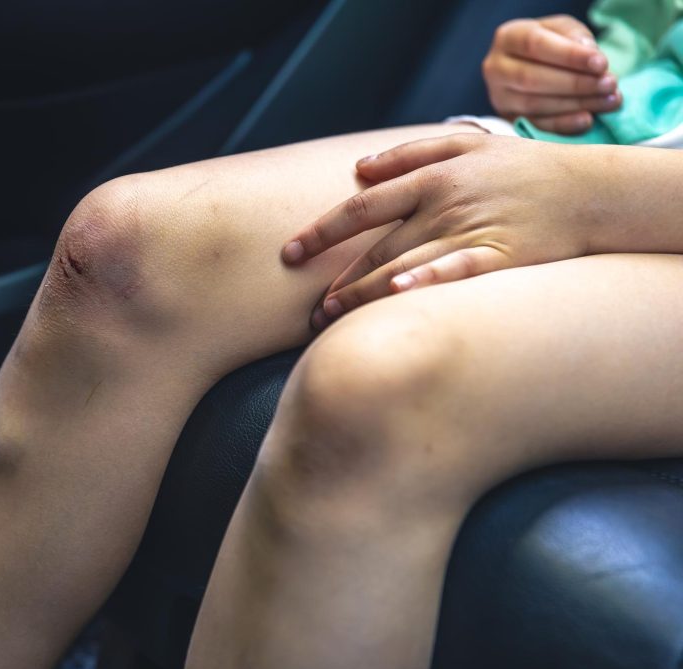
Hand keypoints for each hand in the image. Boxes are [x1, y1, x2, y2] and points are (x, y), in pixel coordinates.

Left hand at [281, 134, 610, 328]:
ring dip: (363, 294)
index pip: (361, 207)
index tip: (289, 253)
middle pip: (376, 248)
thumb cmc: (519, 167)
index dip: (321, 231)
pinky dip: (424, 282)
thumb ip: (408, 152)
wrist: (588, 190)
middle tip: (311, 307)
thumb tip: (357, 169)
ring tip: (330, 318)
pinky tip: (395, 296)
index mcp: (431, 178)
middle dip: (338, 280)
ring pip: (403, 266)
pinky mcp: (500, 258)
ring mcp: (471, 232)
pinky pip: (454, 273)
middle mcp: (444, 205)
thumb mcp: (466, 142)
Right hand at [483, 14, 620, 133]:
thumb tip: (592, 59)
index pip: (535, 45)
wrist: (530, 64)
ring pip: (534, 104)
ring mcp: (499, 97)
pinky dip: (563, 125)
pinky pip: (535, 125)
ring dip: (575, 104)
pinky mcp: (508, 119)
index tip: (602, 64)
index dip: (569, 56)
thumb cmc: (551, 43)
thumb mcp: (563, 30)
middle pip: (531, 78)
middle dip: (575, 83)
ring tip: (609, 101)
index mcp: (507, 38)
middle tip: (609, 85)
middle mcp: (495, 68)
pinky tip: (587, 120)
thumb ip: (576, 37)